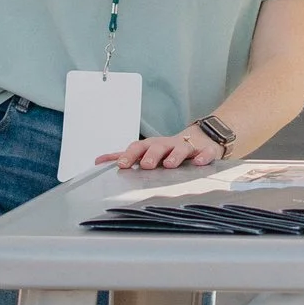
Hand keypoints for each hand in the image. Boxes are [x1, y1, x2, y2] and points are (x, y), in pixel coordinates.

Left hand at [102, 128, 232, 169]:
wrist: (199, 139)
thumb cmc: (168, 149)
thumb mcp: (146, 151)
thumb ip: (125, 156)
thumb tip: (98, 161)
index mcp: (152, 146)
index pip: (139, 147)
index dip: (130, 154)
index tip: (122, 164)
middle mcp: (168, 145)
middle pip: (159, 146)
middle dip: (152, 154)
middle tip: (146, 165)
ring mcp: (187, 147)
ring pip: (181, 148)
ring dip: (175, 155)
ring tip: (170, 165)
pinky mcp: (204, 151)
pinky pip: (205, 153)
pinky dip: (203, 156)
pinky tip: (198, 163)